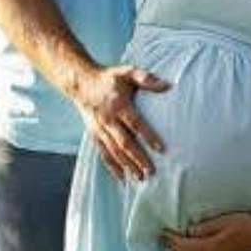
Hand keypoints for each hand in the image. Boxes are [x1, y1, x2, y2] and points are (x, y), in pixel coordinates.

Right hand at [74, 65, 170, 181]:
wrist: (81, 82)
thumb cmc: (109, 78)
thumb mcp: (126, 72)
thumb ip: (146, 78)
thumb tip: (169, 85)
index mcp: (118, 104)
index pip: (135, 123)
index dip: (148, 136)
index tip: (161, 149)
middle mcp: (108, 119)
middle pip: (124, 142)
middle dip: (138, 158)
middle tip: (151, 171)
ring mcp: (99, 129)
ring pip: (114, 151)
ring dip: (126, 165)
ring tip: (140, 178)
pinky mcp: (94, 134)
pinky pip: (103, 153)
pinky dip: (112, 166)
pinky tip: (122, 178)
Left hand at [163, 212, 250, 250]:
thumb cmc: (245, 224)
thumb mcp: (224, 221)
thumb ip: (206, 227)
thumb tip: (189, 231)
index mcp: (212, 246)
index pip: (185, 246)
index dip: (172, 240)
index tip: (162, 232)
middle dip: (172, 248)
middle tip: (160, 239)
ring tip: (168, 248)